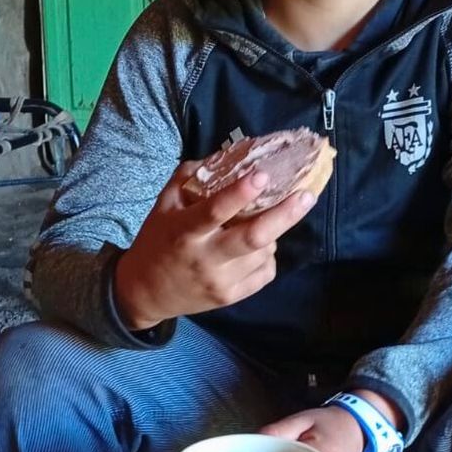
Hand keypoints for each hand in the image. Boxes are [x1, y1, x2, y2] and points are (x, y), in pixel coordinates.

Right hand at [114, 160, 317, 331]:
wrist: (146, 292)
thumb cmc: (158, 240)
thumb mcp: (164, 204)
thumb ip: (192, 176)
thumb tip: (231, 154)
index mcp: (184, 231)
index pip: (215, 211)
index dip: (240, 193)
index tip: (263, 175)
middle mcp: (204, 259)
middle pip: (253, 238)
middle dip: (284, 215)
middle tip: (306, 196)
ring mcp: (220, 282)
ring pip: (264, 253)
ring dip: (272, 233)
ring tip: (264, 222)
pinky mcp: (231, 298)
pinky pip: (265, 273)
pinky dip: (269, 255)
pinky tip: (258, 248)